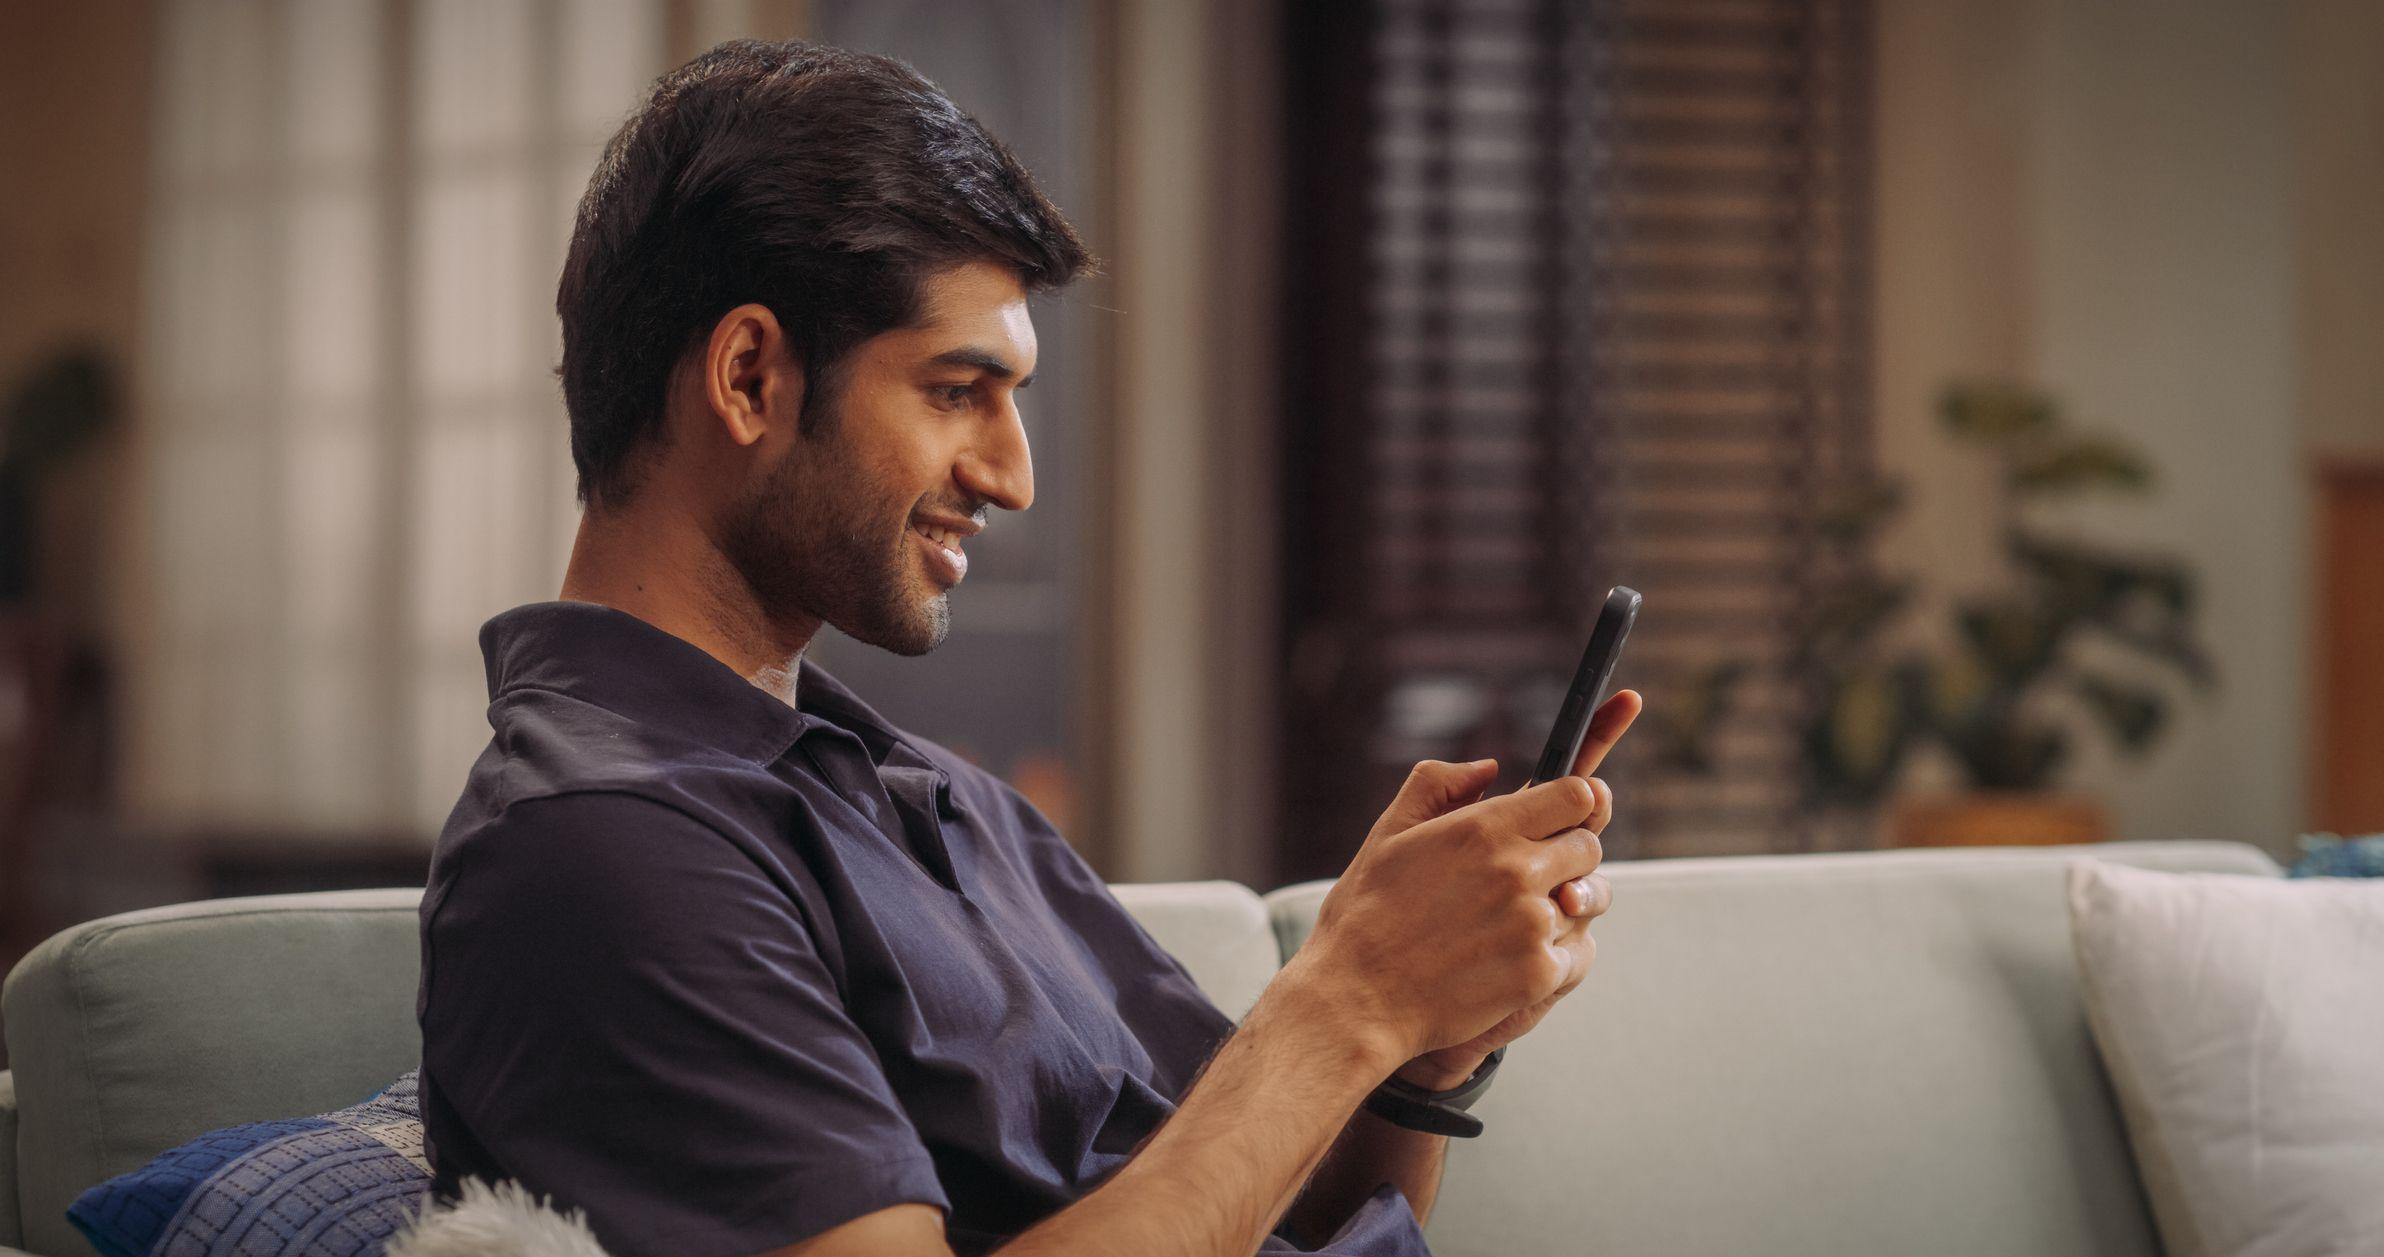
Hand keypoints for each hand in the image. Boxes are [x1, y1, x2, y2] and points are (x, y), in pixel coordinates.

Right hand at [1391, 690, 1640, 1089]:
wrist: (1356, 999)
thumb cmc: (1365, 916)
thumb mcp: (1389, 832)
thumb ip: (1438, 784)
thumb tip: (1488, 768)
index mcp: (1485, 828)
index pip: (1577, 796)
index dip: (1572, 805)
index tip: (1558, 821)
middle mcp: (1518, 870)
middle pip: (1589, 847)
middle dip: (1567, 857)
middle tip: (1529, 879)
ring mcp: (1533, 924)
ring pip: (1585, 903)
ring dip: (1560, 909)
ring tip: (1511, 925)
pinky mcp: (1540, 973)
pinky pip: (1577, 954)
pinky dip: (1553, 959)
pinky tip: (1509, 963)